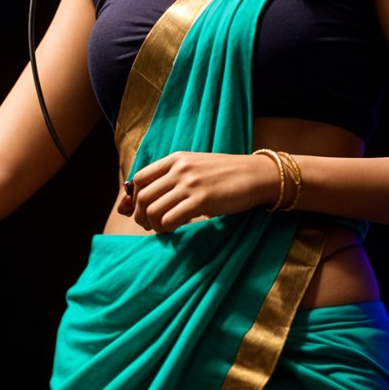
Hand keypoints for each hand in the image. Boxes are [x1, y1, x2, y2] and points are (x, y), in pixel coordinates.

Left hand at [117, 152, 278, 232]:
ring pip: (153, 210)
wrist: (255, 175)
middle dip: (140, 216)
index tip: (138, 210)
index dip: (133, 198)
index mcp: (176, 159)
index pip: (140, 178)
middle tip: (149, 225)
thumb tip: (144, 198)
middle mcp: (179, 169)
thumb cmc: (225, 175)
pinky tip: (174, 231)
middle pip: (142, 196)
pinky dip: (167, 229)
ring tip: (162, 230)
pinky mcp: (201, 200)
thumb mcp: (195, 167)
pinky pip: (170, 219)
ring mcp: (190, 184)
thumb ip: (172, 177)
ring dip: (153, 225)